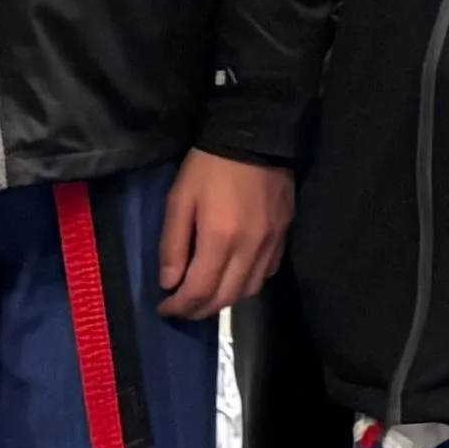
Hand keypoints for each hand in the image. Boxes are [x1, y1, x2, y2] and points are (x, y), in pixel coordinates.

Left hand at [159, 152, 295, 319]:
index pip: (199, 291)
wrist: (254, 137)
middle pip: (226, 298)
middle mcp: (249, 248)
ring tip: (206, 294)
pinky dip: (247, 283)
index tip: (164, 307)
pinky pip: (266, 272)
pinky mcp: (285, 235)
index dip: (178, 307)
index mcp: (220, 239)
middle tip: (182, 307)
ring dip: (225, 300)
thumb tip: (169, 283)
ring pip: (249, 290)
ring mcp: (271, 243)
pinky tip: (234, 275)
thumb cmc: (209, 167)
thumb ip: (173, 245)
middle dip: (199, 310)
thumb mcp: (179, 200)